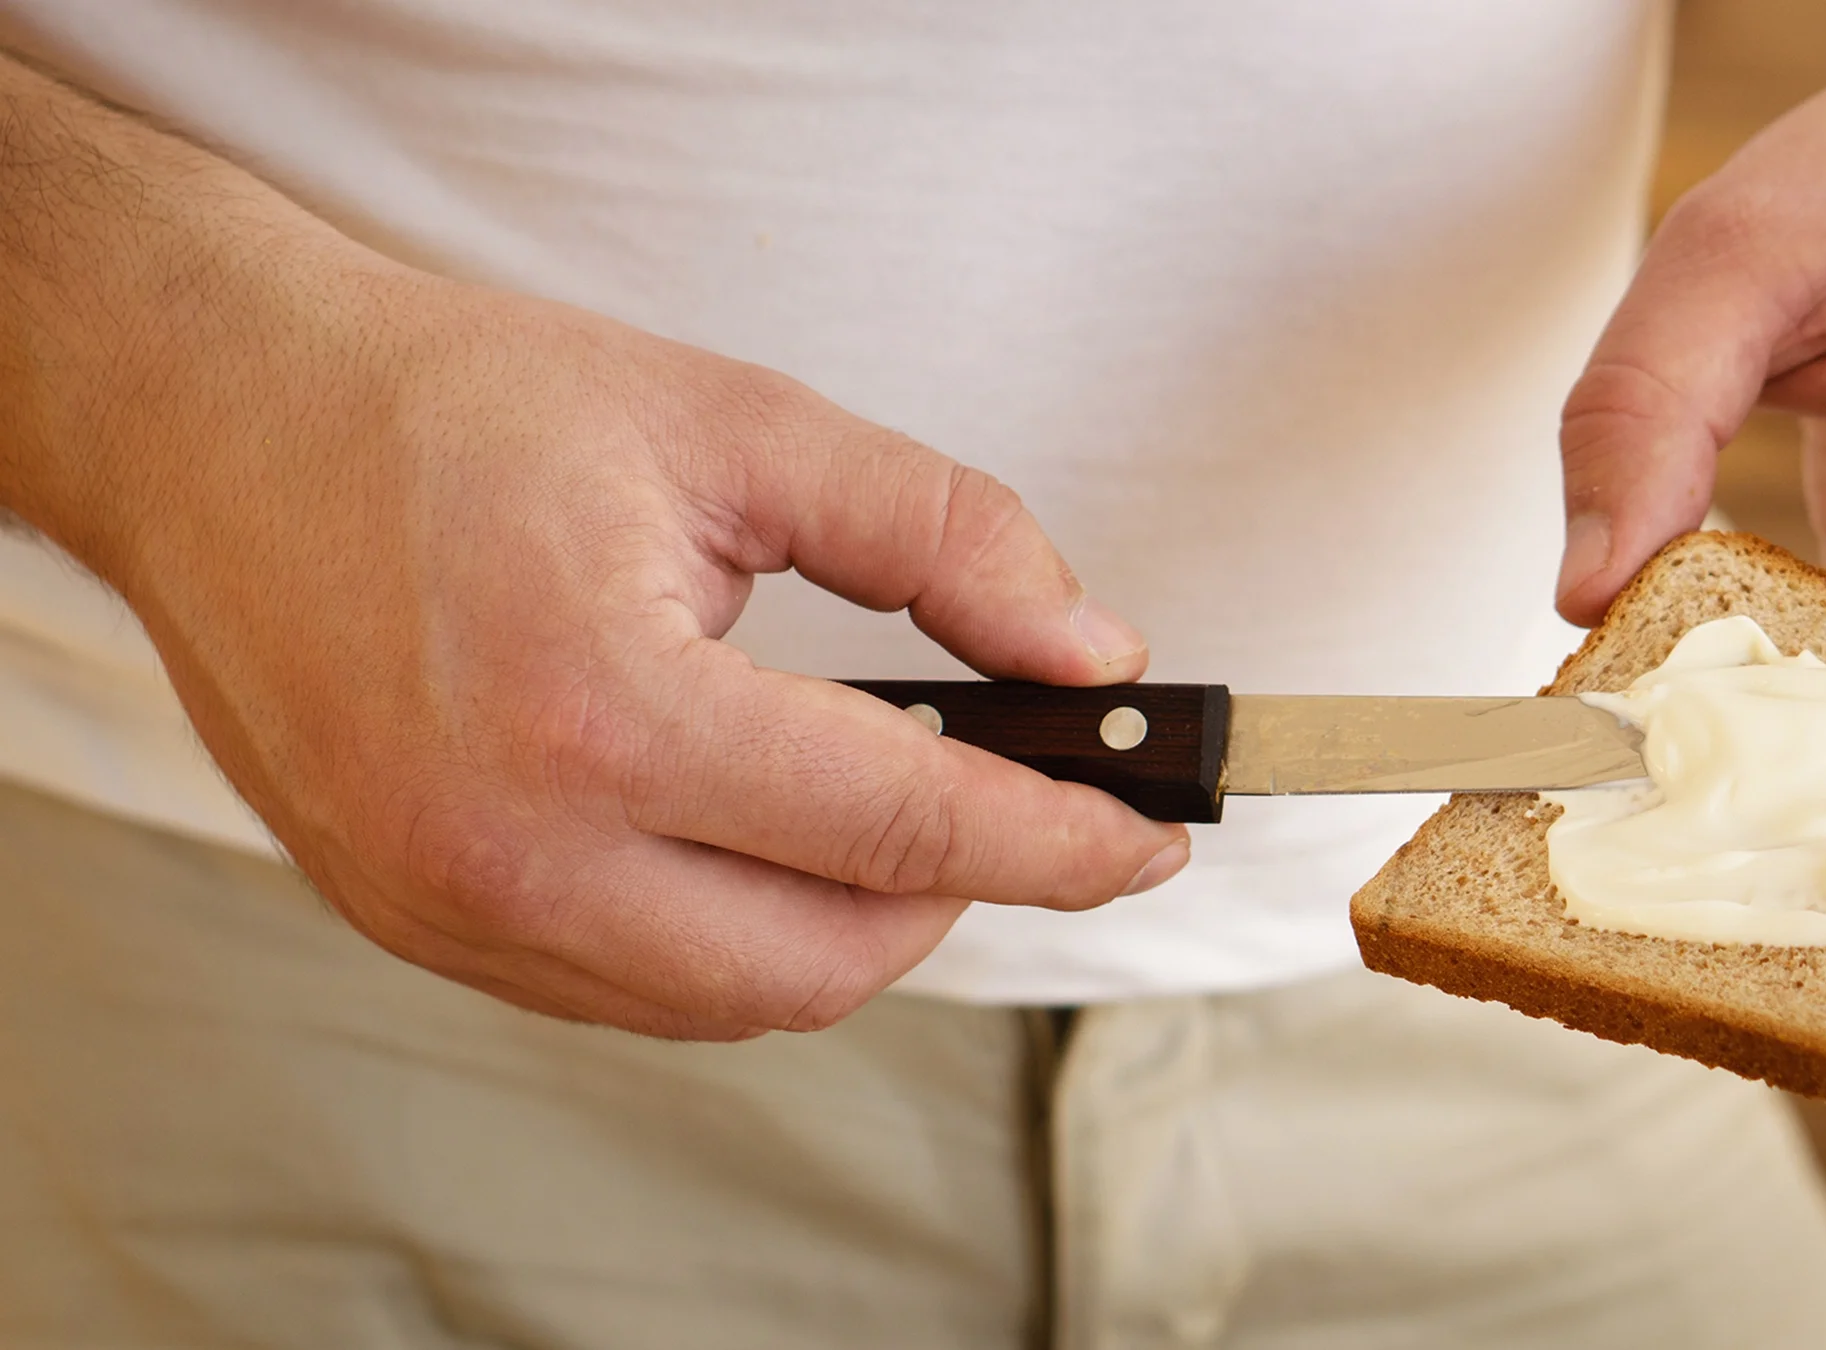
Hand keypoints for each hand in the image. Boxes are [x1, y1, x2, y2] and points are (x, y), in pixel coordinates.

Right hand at [71, 255, 1189, 1038]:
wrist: (220, 425)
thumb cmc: (454, 408)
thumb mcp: (736, 423)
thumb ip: (943, 536)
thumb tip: (1088, 651)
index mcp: (601, 709)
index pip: (900, 827)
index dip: (1058, 841)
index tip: (1148, 839)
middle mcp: (515, 849)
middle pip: (829, 960)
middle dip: (953, 890)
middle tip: (1000, 792)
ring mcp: (451, 911)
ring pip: (734, 999)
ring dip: (844, 921)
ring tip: (867, 797)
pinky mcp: (417, 928)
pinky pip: (633, 988)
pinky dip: (731, 934)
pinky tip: (748, 834)